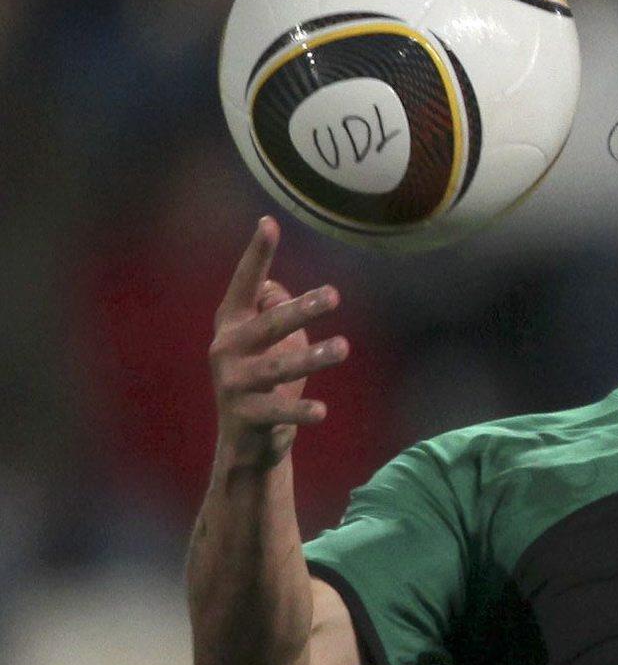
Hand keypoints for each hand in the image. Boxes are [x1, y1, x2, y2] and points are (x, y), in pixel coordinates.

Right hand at [211, 217, 348, 466]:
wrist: (246, 441)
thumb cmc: (267, 381)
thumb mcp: (270, 342)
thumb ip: (273, 310)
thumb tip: (281, 289)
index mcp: (233, 324)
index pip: (245, 283)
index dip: (257, 255)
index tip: (268, 223)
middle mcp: (227, 348)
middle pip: (268, 324)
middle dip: (300, 309)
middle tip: (334, 296)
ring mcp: (233, 383)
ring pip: (276, 367)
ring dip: (311, 357)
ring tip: (342, 347)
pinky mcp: (246, 415)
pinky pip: (278, 411)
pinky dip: (300, 410)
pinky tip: (322, 410)